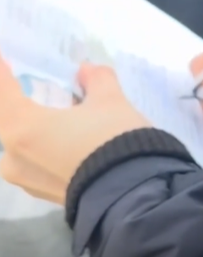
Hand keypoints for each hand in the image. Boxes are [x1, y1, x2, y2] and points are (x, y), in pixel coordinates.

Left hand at [0, 56, 150, 204]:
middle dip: (16, 105)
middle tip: (30, 93)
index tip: (4, 61)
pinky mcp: (44, 195)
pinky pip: (33, 165)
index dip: (1, 72)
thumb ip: (96, 80)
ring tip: (50, 122)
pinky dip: (41, 151)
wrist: (134, 193)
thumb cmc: (114, 139)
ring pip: (17, 148)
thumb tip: (87, 70)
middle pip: (5, 122)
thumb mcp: (111, 101)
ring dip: (28, 132)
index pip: (2, 92)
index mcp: (22, 127)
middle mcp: (13, 156)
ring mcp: (26, 180)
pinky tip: (62, 146)